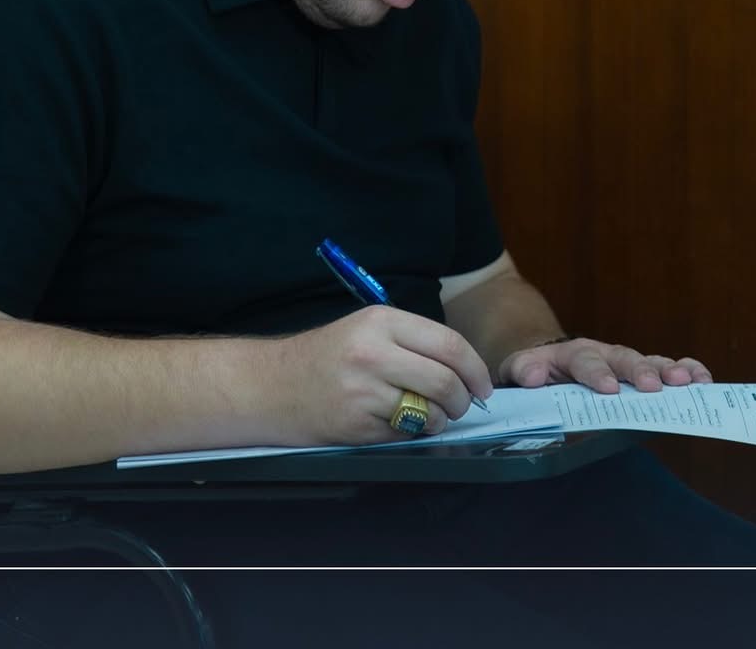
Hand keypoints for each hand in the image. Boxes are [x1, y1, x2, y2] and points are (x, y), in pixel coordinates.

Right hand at [274, 307, 494, 443]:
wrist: (272, 385)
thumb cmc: (327, 357)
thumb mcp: (367, 328)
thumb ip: (414, 342)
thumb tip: (467, 371)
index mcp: (380, 321)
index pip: (449, 345)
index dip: (476, 370)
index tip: (483, 385)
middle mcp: (371, 353)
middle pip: (445, 382)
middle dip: (463, 400)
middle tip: (462, 406)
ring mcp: (362, 391)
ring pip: (429, 413)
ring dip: (439, 421)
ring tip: (428, 416)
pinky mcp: (355, 424)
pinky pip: (404, 433)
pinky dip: (410, 433)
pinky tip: (394, 423)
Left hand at [496, 337, 711, 393]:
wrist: (548, 362)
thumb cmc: (536, 372)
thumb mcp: (520, 369)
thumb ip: (523, 371)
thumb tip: (533, 377)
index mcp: (570, 356)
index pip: (584, 362)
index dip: (596, 374)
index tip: (609, 389)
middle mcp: (602, 354)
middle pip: (623, 359)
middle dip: (639, 372)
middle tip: (653, 387)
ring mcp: (624, 363)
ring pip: (649, 362)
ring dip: (669, 371)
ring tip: (688, 381)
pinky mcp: (641, 373)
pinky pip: (666, 368)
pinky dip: (685, 371)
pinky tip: (702, 380)